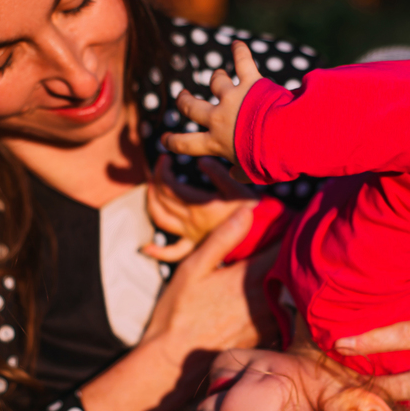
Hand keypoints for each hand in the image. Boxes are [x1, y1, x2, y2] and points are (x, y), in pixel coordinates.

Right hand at [83, 202, 278, 410]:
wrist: (174, 362)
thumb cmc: (178, 313)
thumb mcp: (192, 269)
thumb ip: (222, 239)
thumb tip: (248, 209)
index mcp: (251, 277)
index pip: (284, 244)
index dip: (287, 228)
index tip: (286, 219)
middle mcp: (268, 299)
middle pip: (288, 266)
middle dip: (286, 252)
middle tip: (282, 238)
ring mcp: (271, 321)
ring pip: (286, 288)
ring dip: (282, 276)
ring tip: (273, 265)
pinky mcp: (268, 337)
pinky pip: (282, 310)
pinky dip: (278, 299)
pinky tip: (261, 296)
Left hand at [142, 154, 257, 262]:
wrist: (262, 237)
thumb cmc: (253, 211)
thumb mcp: (238, 187)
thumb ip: (218, 172)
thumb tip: (200, 161)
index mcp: (199, 205)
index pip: (169, 185)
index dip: (162, 169)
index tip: (165, 157)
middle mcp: (191, 222)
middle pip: (162, 199)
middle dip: (156, 180)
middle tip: (160, 168)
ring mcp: (191, 236)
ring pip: (161, 220)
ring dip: (152, 204)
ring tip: (151, 190)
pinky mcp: (195, 247)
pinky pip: (173, 253)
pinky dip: (158, 252)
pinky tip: (146, 248)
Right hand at [161, 40, 260, 176]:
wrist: (285, 137)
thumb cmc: (270, 159)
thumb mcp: (252, 173)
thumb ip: (240, 173)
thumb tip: (233, 172)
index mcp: (216, 142)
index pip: (187, 144)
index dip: (172, 141)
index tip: (165, 139)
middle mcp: (219, 118)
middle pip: (192, 107)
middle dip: (185, 101)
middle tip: (183, 97)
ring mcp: (232, 97)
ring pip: (216, 82)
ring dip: (216, 77)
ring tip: (218, 74)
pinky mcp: (250, 82)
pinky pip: (243, 62)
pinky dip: (240, 51)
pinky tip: (237, 44)